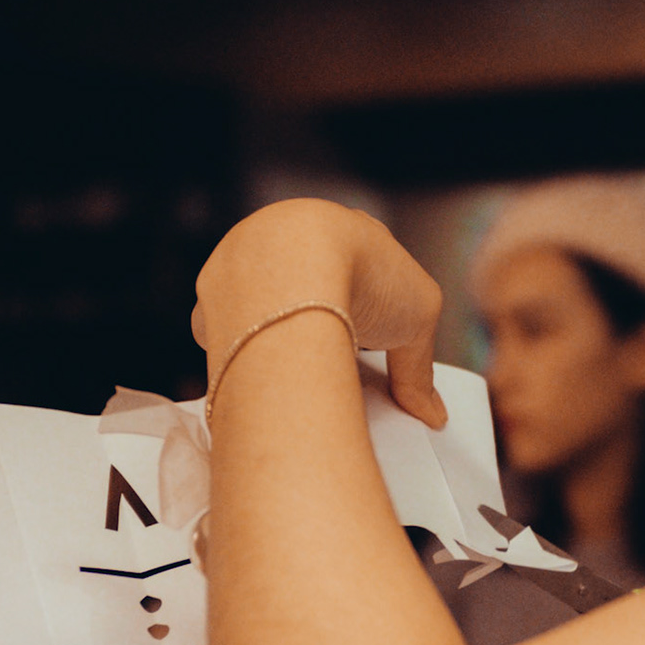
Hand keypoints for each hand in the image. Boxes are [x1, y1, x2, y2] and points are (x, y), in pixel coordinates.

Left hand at [192, 199, 447, 427]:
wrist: (292, 269)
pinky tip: (261, 373)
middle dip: (320, 324)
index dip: (372, 313)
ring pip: (264, 306)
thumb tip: (432, 414)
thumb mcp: (419, 318)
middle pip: (307, 289)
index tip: (376, 352)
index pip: (361, 272)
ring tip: (300, 374)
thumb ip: (421, 369)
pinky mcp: (212, 294)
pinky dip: (243, 351)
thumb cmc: (364, 277)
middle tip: (338, 364)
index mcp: (344, 230)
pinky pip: (227, 330)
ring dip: (278, 335)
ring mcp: (248, 262)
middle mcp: (292, 237)